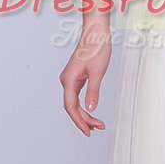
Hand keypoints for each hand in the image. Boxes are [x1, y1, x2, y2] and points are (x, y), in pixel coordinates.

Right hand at [59, 20, 111, 135]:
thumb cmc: (96, 47)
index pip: (71, 107)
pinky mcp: (76, 75)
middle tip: (98, 127)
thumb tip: (90, 109)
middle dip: (84, 119)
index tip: (88, 131)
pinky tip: (90, 110)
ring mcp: (71, 78)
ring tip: (96, 123)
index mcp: (69, 80)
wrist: (96, 32)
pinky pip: (77, 94)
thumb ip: (93, 92)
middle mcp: (67, 80)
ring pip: (75, 101)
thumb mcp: (97, 72)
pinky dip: (84, 104)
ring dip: (84, 113)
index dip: (79, 121)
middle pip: (72, 106)